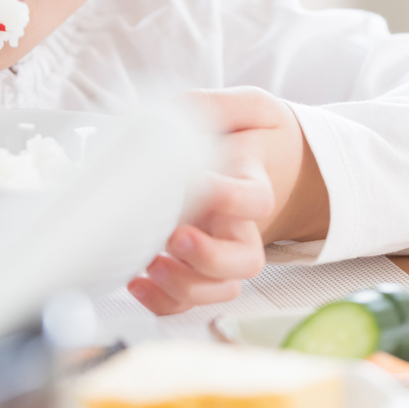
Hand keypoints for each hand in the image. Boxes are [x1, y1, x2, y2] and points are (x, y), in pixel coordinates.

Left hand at [127, 87, 329, 315]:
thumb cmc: (255, 138)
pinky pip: (189, 300)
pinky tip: (137, 280)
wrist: (270, 164)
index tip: (198, 182)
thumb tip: (177, 111)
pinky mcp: (200, 266)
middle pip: (244, 262)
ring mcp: (223, 251)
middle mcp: (242, 226)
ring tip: (153, 264)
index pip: (254, 200)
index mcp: (254, 185)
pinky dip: (164, 302)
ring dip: (186, 285)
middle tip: (177, 236)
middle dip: (209, 258)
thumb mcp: (249, 108)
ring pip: (220, 289)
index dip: (228, 198)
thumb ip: (218, 105)